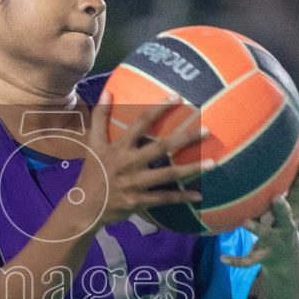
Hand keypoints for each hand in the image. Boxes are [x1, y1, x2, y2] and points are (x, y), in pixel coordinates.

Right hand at [71, 90, 210, 229]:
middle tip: (207, 130)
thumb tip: (108, 91)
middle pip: (162, 147)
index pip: (141, 123)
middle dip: (186, 138)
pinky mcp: (139, 201)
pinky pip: (165, 199)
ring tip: (213, 162)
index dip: (159, 108)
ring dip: (192, 168)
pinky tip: (198, 196)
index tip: (177, 97)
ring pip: (169, 174)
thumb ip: (100, 117)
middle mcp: (129, 163)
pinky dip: (182, 198)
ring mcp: (135, 183)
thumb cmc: (92, 172)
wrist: (84, 206)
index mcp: (119, 147)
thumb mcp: (93, 143)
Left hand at [222, 159, 298, 269]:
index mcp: (293, 211)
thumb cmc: (282, 224)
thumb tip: (268, 151)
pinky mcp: (264, 257)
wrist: (287, 263)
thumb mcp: (285, 208)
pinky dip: (236, 260)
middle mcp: (287, 226)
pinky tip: (222, 258)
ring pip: (266, 235)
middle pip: (287, 216)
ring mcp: (276, 242)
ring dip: (256, 229)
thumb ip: (280, 186)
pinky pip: (249, 260)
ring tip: (245, 222)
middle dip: (282, 208)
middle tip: (277, 197)